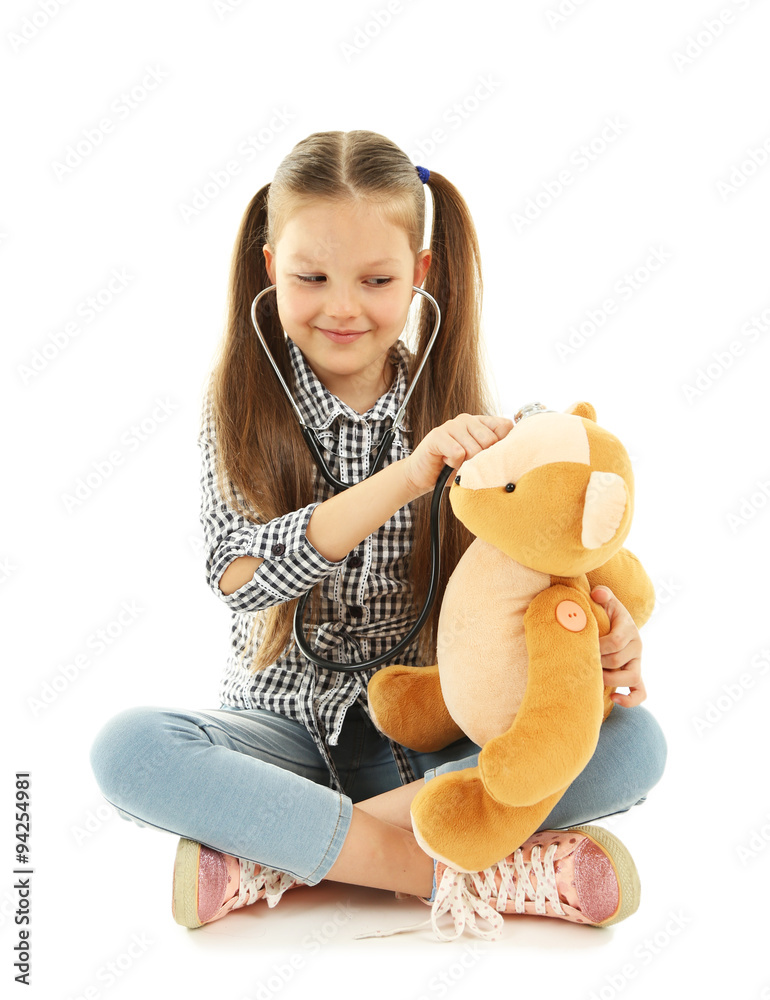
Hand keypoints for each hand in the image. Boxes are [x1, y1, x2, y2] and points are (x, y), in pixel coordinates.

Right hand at [403, 413, 513, 497]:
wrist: (423, 476)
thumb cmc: (453, 470)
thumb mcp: (479, 462)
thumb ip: (495, 454)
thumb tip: (516, 456)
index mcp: (480, 423)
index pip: (505, 426)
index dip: (503, 446)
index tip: (491, 459)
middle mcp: (467, 420)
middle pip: (491, 440)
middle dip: (482, 459)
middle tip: (469, 464)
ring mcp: (452, 425)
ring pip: (474, 449)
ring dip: (465, 463)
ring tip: (455, 462)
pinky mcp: (438, 435)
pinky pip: (458, 453)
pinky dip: (453, 464)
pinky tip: (445, 461)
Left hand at [590, 586, 646, 706]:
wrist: (616, 623)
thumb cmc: (606, 612)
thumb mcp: (606, 600)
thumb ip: (602, 594)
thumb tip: (597, 594)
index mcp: (628, 628)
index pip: (615, 641)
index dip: (598, 646)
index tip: (583, 646)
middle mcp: (636, 646)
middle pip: (618, 661)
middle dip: (598, 662)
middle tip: (582, 660)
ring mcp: (637, 662)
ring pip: (630, 677)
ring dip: (610, 679)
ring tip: (594, 676)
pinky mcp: (636, 675)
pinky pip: (641, 692)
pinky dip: (630, 699)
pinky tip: (614, 698)